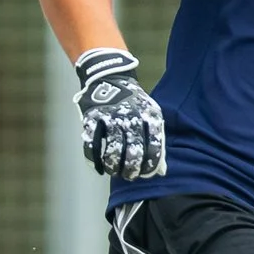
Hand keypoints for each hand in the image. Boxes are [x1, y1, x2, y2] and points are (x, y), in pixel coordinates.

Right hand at [74, 48, 165, 178]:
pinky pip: (92, 143)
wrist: (108, 77)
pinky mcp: (92, 118)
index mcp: (149, 115)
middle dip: (132, 168)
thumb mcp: (149, 115)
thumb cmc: (133, 103)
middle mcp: (131, 116)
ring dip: (114, 166)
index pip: (154, 145)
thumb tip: (161, 172)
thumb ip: (156, 141)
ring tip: (115, 172)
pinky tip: (99, 169)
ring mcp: (110, 117)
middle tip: (130, 176)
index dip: (151, 164)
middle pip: (134, 150)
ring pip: (113, 149)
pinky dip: (94, 160)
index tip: (147, 173)